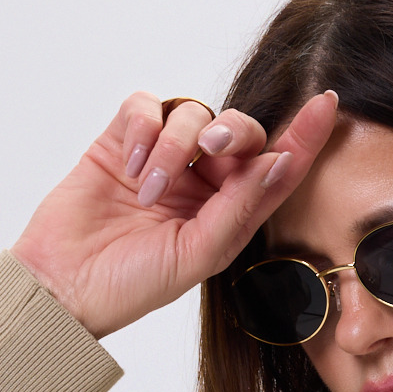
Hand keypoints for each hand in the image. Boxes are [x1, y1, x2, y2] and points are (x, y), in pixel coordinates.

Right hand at [9, 89, 339, 338]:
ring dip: (174, 146)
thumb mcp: (198, 255)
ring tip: (148, 188)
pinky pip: (146, 106)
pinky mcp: (123, 140)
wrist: (65, 285)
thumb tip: (278, 163)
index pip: (275, 169)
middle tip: (213, 149)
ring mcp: (163, 159)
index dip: (302, 137)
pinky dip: (143, 128)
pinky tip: (131, 166)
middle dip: (233, 131)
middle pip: (237, 129)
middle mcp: (202, 184)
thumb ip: (240, 209)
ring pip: (191, 114)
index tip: (327, 106)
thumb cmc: (133, 285)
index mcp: (229, 214)